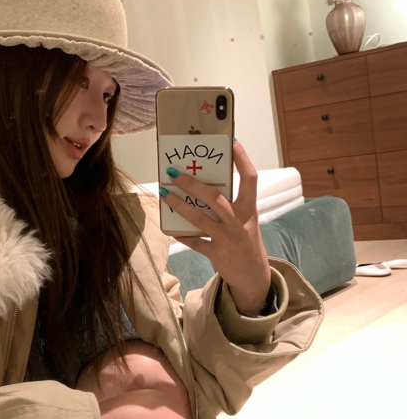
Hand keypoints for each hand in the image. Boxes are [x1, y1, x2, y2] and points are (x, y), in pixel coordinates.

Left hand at [160, 139, 270, 315]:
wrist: (254, 276)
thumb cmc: (245, 240)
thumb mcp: (245, 219)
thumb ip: (230, 204)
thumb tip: (202, 183)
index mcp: (249, 209)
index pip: (250, 179)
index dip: (242, 159)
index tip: (233, 142)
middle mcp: (239, 222)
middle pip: (215, 197)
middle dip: (192, 184)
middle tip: (174, 172)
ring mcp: (228, 239)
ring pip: (199, 219)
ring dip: (179, 205)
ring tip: (164, 193)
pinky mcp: (217, 254)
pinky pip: (194, 242)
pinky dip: (182, 235)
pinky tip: (170, 229)